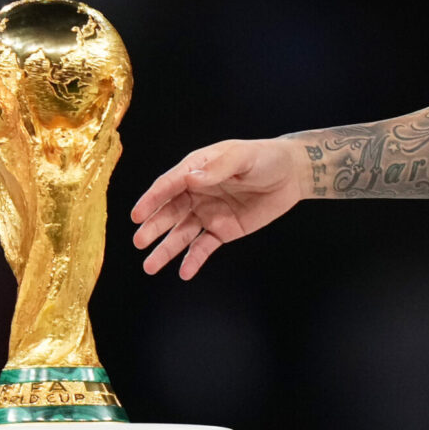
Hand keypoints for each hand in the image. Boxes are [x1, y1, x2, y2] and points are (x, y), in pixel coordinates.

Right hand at [131, 138, 306, 278]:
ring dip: (166, 249)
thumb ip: (217, 169)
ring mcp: (208, 212)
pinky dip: (194, 260)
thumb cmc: (264, 157)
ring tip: (150, 266)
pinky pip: (204, 247)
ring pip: (181, 234)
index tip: (137, 215)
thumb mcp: (241, 157)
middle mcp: (196, 192)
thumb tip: (191, 179)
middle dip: (153, 227)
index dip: (152, 199)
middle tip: (139, 241)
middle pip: (170, 212)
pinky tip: (184, 272)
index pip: (169, 185)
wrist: (291, 174)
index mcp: (196, 169)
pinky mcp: (223, 230)